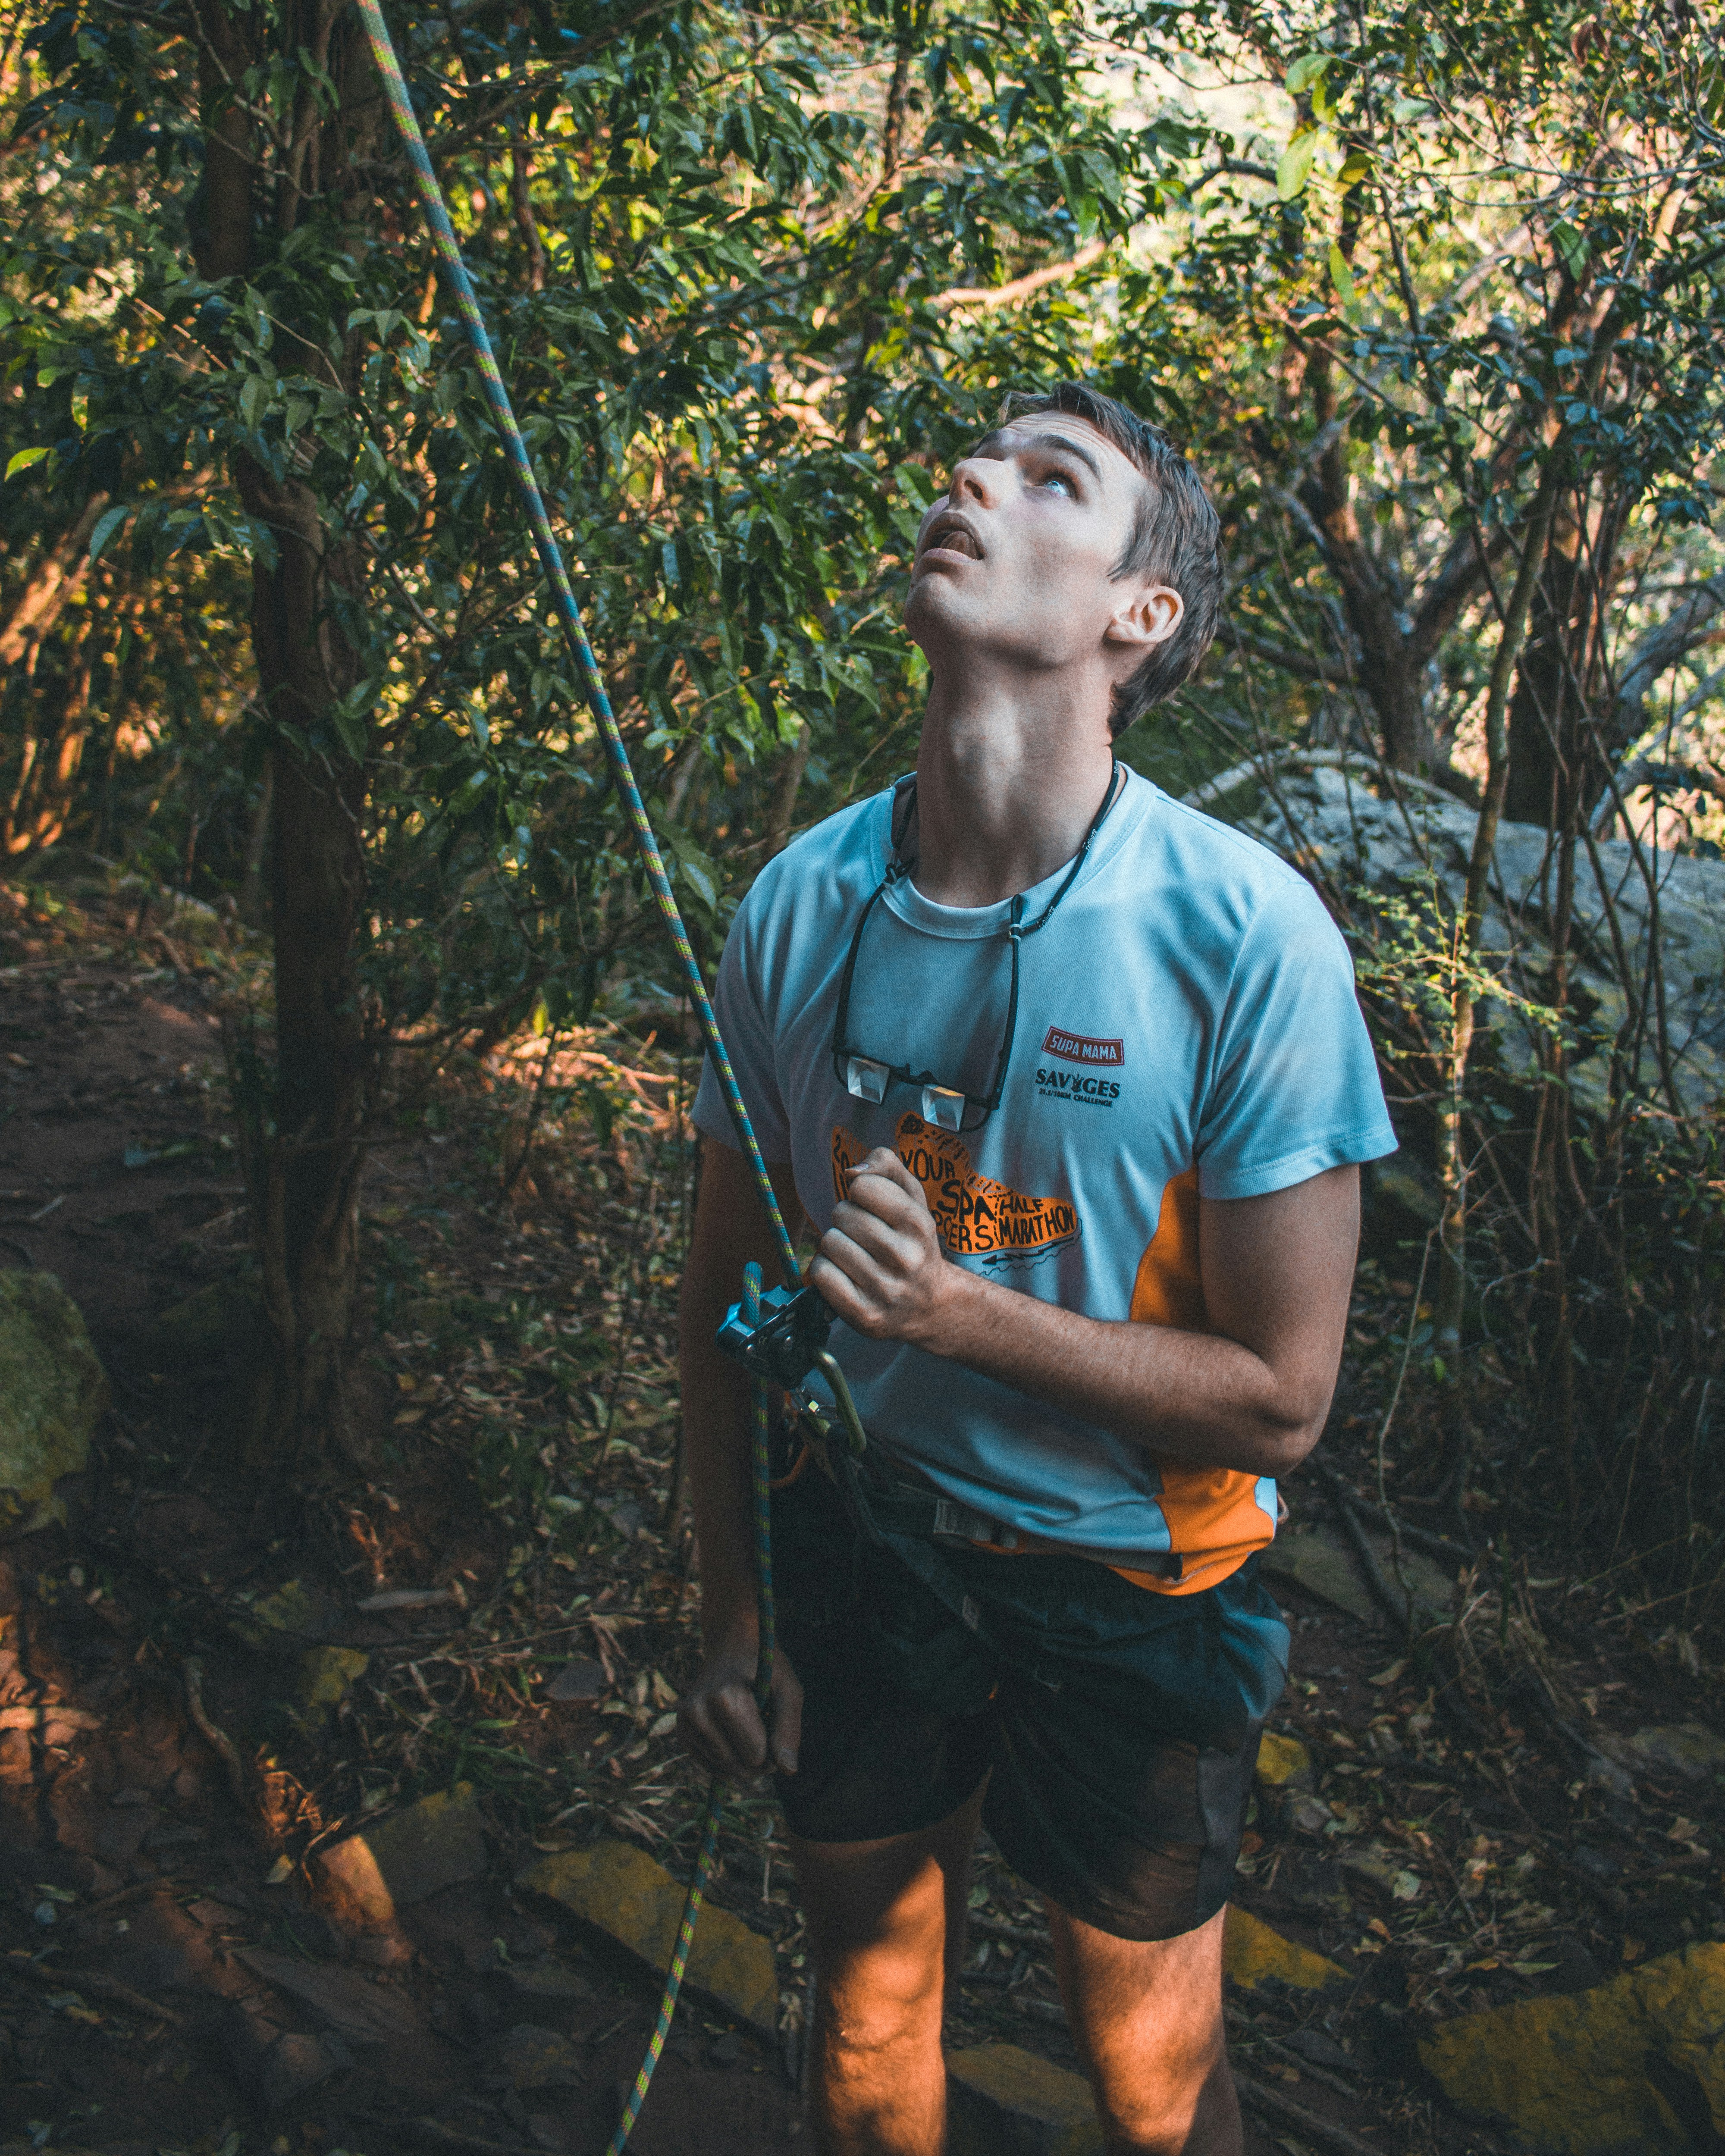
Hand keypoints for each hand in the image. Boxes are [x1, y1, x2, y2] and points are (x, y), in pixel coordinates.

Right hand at [677, 1631, 802, 1781]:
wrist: (731, 1645)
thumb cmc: (764, 1667)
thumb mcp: (788, 1689)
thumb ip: (789, 1728)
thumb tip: (788, 1771)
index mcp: (725, 1699)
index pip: (756, 1756)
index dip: (774, 1750)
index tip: (776, 1726)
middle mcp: (698, 1711)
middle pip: (739, 1768)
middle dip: (759, 1758)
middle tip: (765, 1726)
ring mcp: (685, 1722)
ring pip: (725, 1770)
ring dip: (743, 1757)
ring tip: (748, 1724)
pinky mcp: (681, 1731)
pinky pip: (711, 1767)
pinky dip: (728, 1758)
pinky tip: (733, 1732)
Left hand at [810, 1146, 963, 1345]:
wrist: (930, 1306)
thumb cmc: (912, 1242)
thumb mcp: (912, 1198)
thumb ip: (886, 1166)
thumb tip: (851, 1172)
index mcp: (919, 1225)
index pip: (862, 1187)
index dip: (861, 1193)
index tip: (873, 1207)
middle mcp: (905, 1258)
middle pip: (841, 1214)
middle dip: (846, 1219)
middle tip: (865, 1236)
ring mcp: (884, 1289)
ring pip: (829, 1242)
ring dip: (836, 1245)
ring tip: (857, 1255)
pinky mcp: (863, 1314)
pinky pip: (821, 1273)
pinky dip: (826, 1270)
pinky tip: (846, 1275)